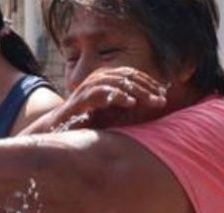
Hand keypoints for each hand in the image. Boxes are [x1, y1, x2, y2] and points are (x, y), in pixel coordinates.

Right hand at [53, 67, 167, 130]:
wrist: (59, 127)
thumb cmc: (87, 119)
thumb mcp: (112, 110)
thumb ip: (128, 103)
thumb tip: (153, 102)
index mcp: (106, 77)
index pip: (132, 74)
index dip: (149, 83)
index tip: (164, 94)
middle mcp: (98, 77)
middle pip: (128, 76)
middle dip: (148, 88)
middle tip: (162, 100)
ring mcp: (89, 86)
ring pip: (119, 82)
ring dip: (138, 92)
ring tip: (153, 102)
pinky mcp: (83, 98)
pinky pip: (103, 92)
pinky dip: (118, 96)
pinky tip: (131, 103)